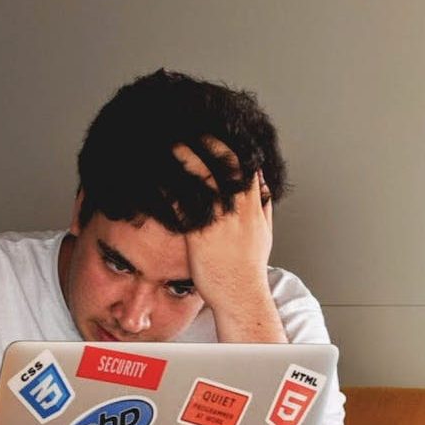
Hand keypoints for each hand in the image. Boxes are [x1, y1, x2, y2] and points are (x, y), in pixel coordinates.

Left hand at [173, 137, 273, 314]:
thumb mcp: (264, 234)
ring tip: (173, 144)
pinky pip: (185, 204)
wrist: (241, 295)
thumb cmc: (249, 269)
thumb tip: (264, 188)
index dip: (233, 147)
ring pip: (204, 179)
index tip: (220, 133)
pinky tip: (159, 177)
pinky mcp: (200, 234)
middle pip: (226, 165)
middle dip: (210, 144)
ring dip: (188, 157)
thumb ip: (263, 208)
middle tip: (194, 129)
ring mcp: (220, 221)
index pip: (247, 167)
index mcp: (254, 207)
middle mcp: (238, 210)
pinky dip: (172, 188)